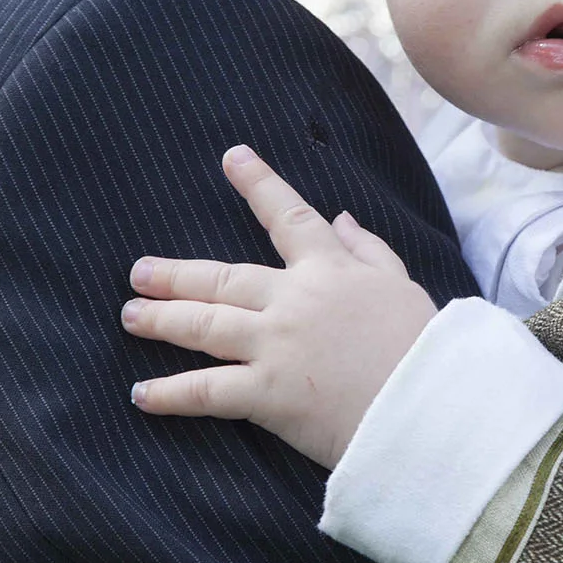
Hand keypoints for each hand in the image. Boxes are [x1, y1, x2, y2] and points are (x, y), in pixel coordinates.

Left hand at [122, 146, 436, 468]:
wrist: (431, 405)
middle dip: (176, 275)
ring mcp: (275, 345)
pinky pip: (206, 390)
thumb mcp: (404, 287)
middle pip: (222, 279)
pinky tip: (140, 394)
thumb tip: (341, 217)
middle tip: (139, 273)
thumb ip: (369, 251)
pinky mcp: (267, 393)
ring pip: (204, 325)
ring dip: (162, 319)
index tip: (232, 157)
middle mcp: (294, 300)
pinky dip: (170, 393)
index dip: (259, 184)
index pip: (289, 216)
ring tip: (131, 316)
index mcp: (331, 270)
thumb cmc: (424, 349)